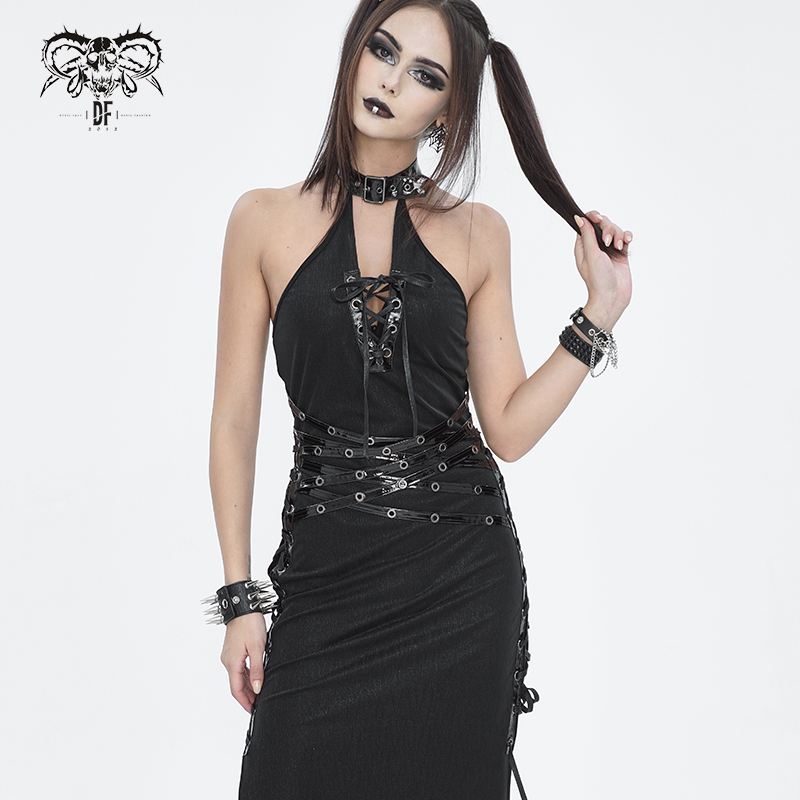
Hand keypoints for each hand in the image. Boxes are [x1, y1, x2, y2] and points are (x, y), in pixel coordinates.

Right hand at [220, 612, 266, 712]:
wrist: (242, 606)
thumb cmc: (249, 623)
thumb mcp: (258, 648)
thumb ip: (257, 669)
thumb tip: (258, 688)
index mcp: (232, 662)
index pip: (236, 689)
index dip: (245, 702)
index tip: (252, 710)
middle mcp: (227, 660)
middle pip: (237, 684)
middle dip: (247, 695)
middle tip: (258, 704)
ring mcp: (229, 654)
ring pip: (238, 675)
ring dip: (248, 685)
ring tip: (259, 693)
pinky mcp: (233, 649)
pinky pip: (238, 667)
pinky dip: (246, 675)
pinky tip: (254, 676)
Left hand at [573, 210, 632, 329]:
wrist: (612, 297)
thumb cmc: (598, 280)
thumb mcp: (591, 255)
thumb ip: (587, 235)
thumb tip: (579, 217)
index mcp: (584, 246)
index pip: (586, 223)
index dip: (593, 218)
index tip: (598, 219)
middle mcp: (595, 246)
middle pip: (603, 224)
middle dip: (608, 228)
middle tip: (609, 242)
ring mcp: (609, 249)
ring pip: (615, 229)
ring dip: (618, 235)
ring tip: (618, 247)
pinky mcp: (620, 253)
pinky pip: (624, 237)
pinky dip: (626, 237)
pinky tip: (627, 242)